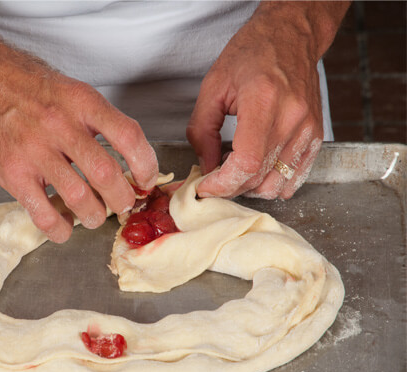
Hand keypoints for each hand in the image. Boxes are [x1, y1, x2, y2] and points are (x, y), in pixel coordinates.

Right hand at [0, 43, 158, 242]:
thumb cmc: (33, 90)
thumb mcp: (74, 92)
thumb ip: (101, 123)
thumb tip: (132, 161)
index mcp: (82, 103)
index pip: (128, 137)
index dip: (146, 165)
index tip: (146, 179)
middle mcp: (59, 126)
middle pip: (106, 174)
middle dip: (122, 199)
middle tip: (122, 204)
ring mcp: (34, 152)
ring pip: (78, 199)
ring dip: (94, 215)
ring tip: (94, 215)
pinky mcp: (13, 174)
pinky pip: (43, 214)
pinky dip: (60, 229)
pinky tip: (65, 226)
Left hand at [186, 1, 348, 199]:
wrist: (291, 36)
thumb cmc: (252, 54)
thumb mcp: (213, 87)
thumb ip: (202, 131)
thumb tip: (206, 166)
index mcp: (263, 101)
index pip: (246, 162)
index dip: (222, 183)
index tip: (206, 186)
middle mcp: (291, 117)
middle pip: (260, 177)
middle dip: (230, 187)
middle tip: (213, 178)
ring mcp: (307, 128)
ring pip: (277, 183)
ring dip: (251, 188)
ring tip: (235, 171)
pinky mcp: (316, 135)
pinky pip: (296, 177)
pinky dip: (274, 183)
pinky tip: (258, 171)